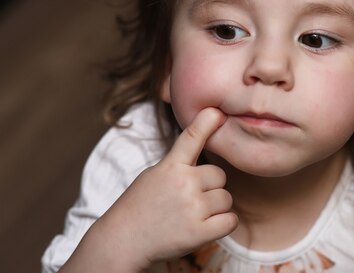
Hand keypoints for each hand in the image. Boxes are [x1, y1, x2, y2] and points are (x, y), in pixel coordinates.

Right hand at [94, 108, 237, 269]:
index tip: (217, 112)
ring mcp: (192, 207)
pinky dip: (223, 224)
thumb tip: (206, 140)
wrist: (123, 242)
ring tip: (191, 215)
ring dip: (215, 208)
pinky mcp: (199, 232)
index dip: (206, 123)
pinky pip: (230, 220)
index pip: (191, 138)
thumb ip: (179, 162)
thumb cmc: (140, 206)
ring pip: (226, 199)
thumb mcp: (154, 175)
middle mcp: (183, 183)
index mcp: (170, 166)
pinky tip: (205, 227)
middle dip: (210, 188)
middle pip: (220, 176)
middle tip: (189, 200)